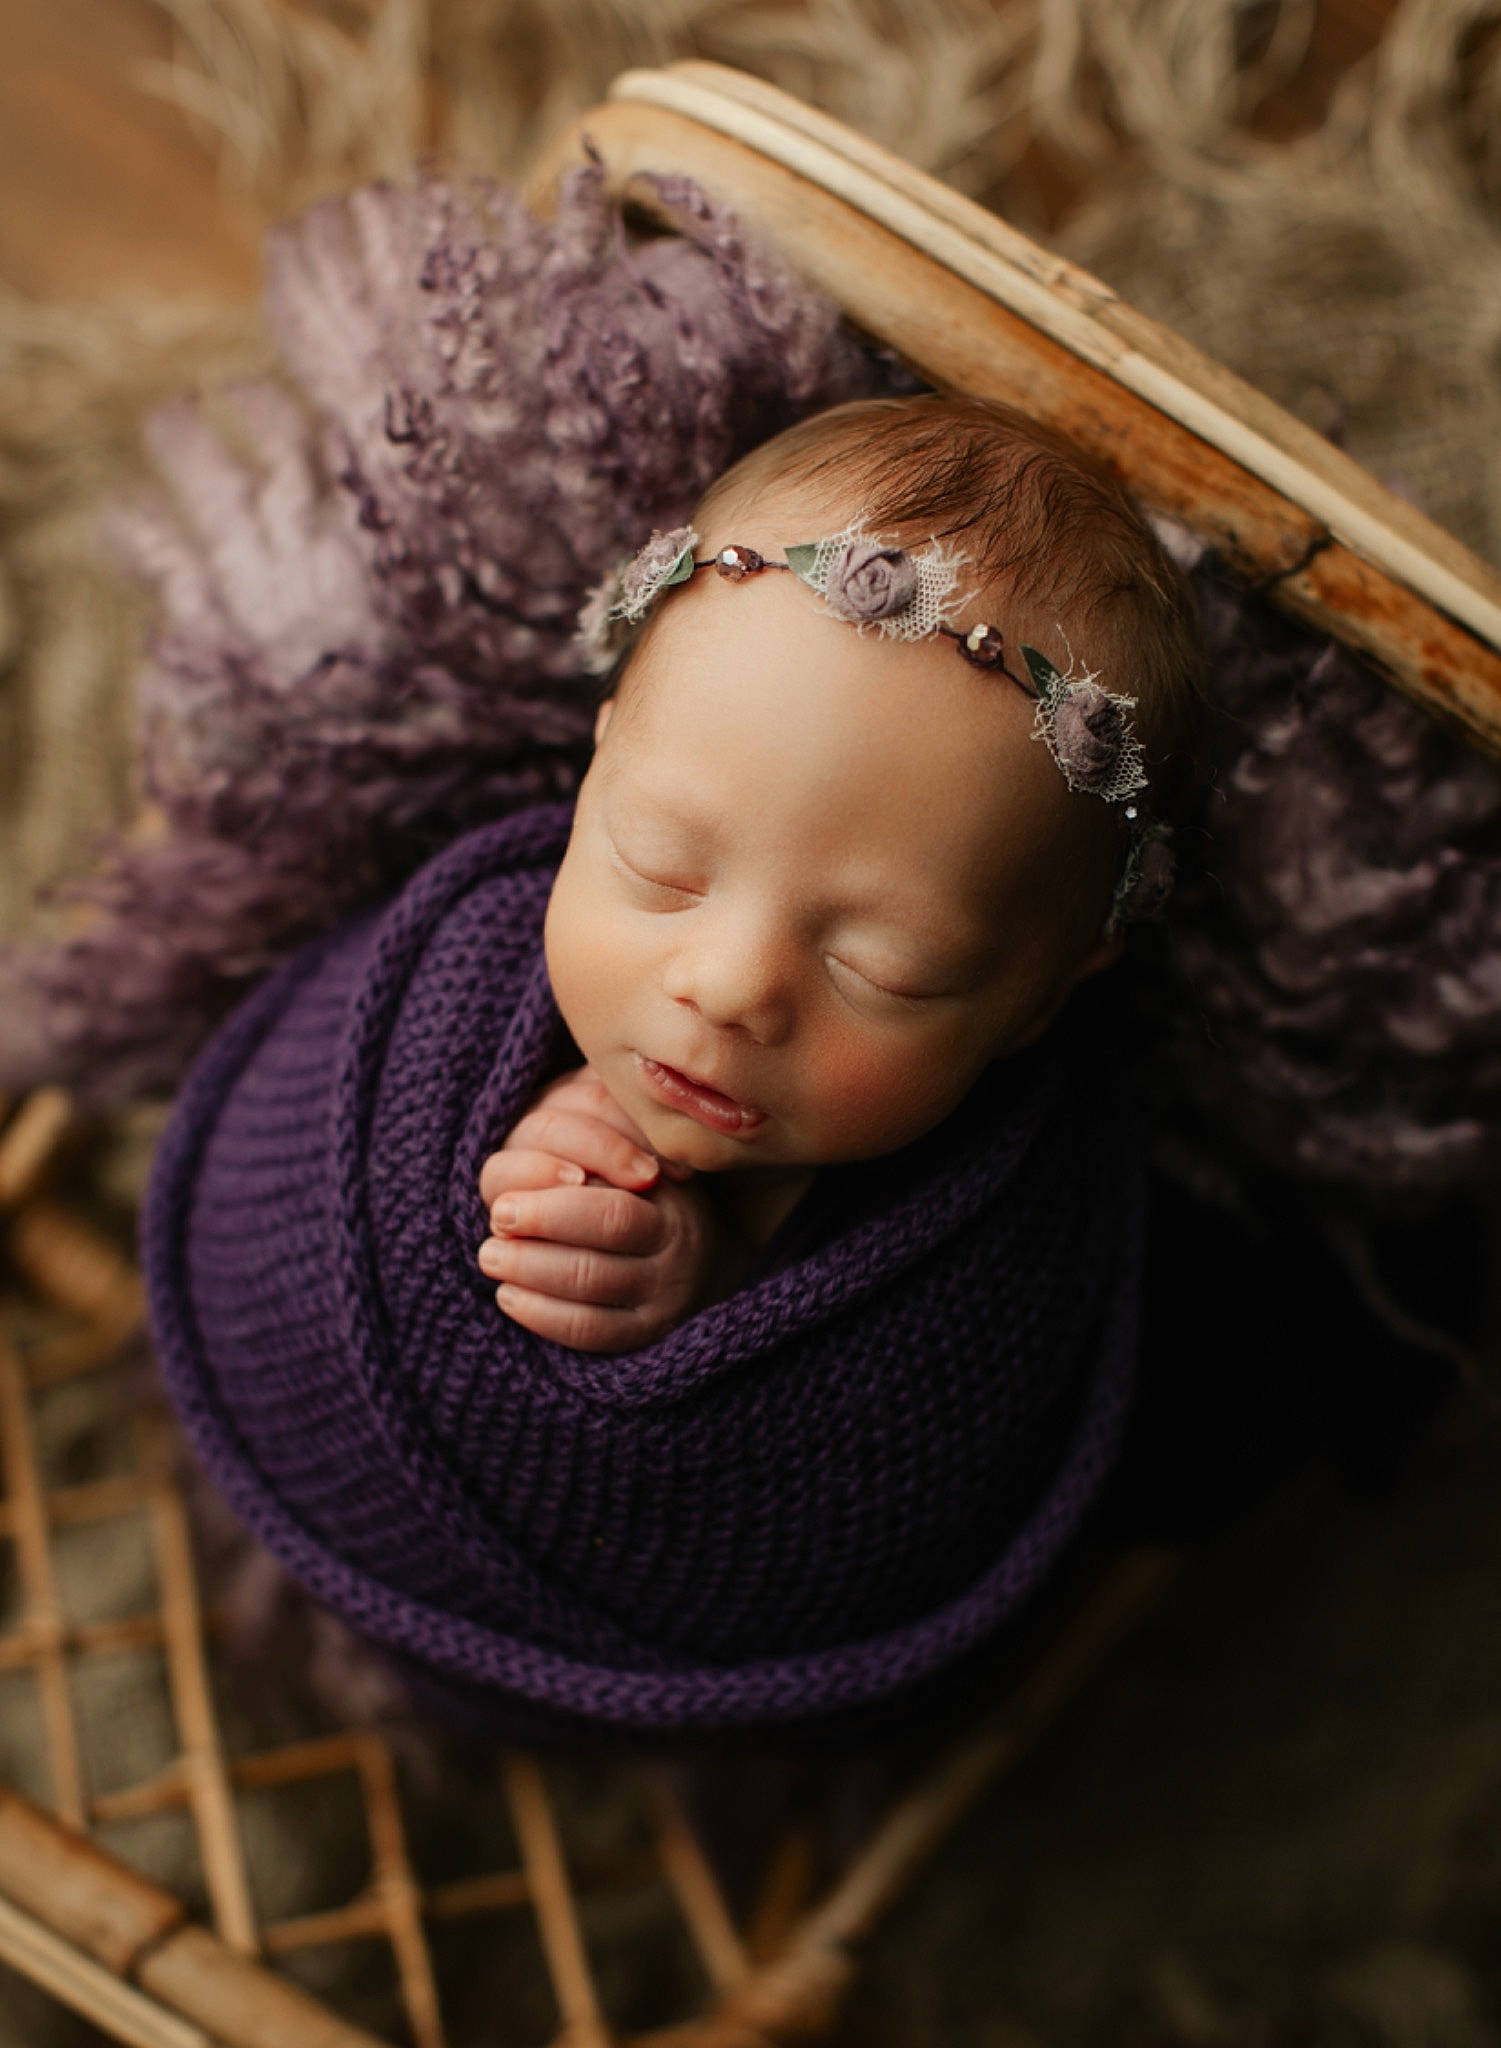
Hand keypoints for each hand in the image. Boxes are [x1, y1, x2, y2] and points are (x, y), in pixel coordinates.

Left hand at [476, 1066, 718, 1352]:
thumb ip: (592, 1117)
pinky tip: (508, 1298)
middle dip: (543, 1218)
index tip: (517, 1182)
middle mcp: (672, 1230)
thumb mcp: (620, 1134)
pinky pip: (592, 1331)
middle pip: (608, 1219)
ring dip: (531, 1268)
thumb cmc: (632, 1180)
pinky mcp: (645, 1330)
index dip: (566, 1174)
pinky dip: (544, 1316)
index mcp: (665, 1175)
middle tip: (498, 1218)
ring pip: (592, 1280)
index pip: (613, 1153)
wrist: (693, 1255)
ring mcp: (662, 1286)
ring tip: (489, 1256)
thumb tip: (559, 1123)